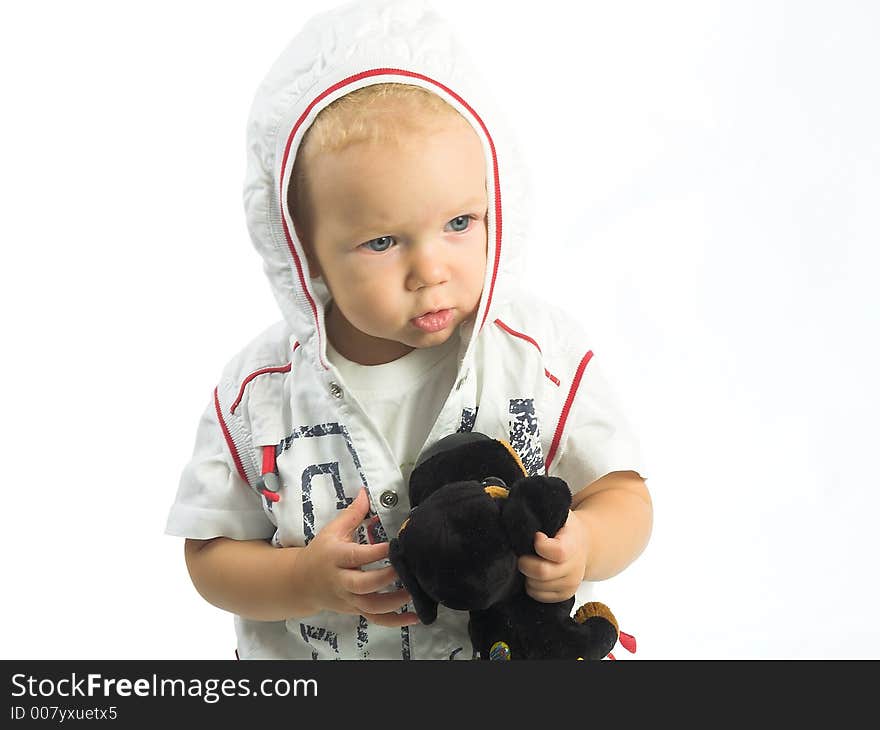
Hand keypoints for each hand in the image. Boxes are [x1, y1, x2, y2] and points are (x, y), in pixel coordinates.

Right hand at [296, 488, 418, 626]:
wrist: (302, 582)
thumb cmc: (321, 552)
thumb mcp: (333, 530)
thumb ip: (353, 513)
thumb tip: (366, 492)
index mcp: (336, 557)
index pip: (357, 555)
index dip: (376, 552)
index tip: (395, 545)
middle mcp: (341, 581)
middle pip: (363, 585)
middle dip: (385, 578)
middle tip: (405, 569)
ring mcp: (349, 599)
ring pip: (370, 606)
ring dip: (394, 602)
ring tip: (414, 592)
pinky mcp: (355, 610)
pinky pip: (374, 619)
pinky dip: (394, 622)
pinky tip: (414, 618)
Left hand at [517, 510, 589, 602]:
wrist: (584, 544)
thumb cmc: (565, 527)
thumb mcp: (560, 514)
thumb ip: (543, 512)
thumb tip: (521, 514)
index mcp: (574, 544)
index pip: (557, 552)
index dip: (540, 545)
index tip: (536, 536)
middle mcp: (575, 567)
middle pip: (542, 572)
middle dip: (525, 562)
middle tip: (522, 553)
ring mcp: (571, 583)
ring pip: (537, 586)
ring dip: (527, 575)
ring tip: (530, 561)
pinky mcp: (564, 595)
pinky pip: (539, 596)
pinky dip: (531, 586)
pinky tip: (533, 574)